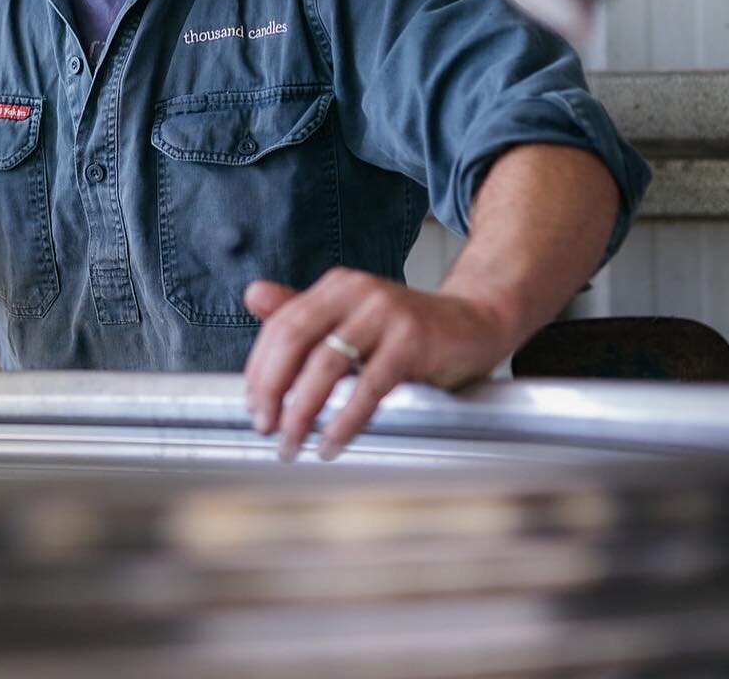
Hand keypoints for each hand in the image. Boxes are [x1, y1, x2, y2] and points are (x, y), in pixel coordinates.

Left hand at [242, 267, 508, 461]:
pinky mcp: (413, 338)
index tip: (252, 406)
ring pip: (327, 363)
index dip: (261, 368)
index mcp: (335, 286)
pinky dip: (345, 419)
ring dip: (303, 410)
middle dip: (273, 388)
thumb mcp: (353, 321)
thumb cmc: (409, 331)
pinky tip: (331, 443)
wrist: (476, 324)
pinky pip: (370, 385)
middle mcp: (356, 290)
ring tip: (292, 443)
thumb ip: (304, 314)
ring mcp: (385, 311)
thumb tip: (251, 294)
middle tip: (264, 428)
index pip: (281, 325)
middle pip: (295, 339)